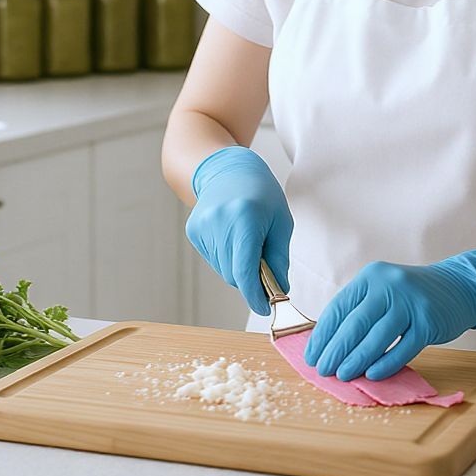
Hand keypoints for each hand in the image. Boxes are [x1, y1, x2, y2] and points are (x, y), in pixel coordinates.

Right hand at [185, 146, 292, 315]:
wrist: (229, 169)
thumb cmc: (262, 193)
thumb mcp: (281, 221)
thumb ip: (279, 258)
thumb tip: (279, 290)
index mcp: (245, 218)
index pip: (246, 271)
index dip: (256, 295)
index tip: (266, 306)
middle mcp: (219, 223)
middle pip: (234, 275)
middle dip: (251, 279)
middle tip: (264, 266)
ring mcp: (203, 227)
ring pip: (223, 270)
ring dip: (238, 267)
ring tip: (247, 241)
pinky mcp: (193, 231)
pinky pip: (213, 259)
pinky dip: (226, 256)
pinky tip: (232, 235)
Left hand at [303, 244, 475, 381]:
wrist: (458, 287)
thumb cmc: (412, 295)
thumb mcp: (383, 291)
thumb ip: (360, 310)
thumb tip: (329, 345)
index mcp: (371, 277)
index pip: (339, 308)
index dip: (323, 334)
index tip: (312, 356)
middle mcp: (388, 285)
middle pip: (355, 323)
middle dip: (336, 350)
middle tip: (323, 370)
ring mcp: (410, 302)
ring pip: (376, 337)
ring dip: (357, 360)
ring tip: (343, 376)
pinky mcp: (428, 321)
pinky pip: (403, 348)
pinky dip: (386, 363)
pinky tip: (373, 375)